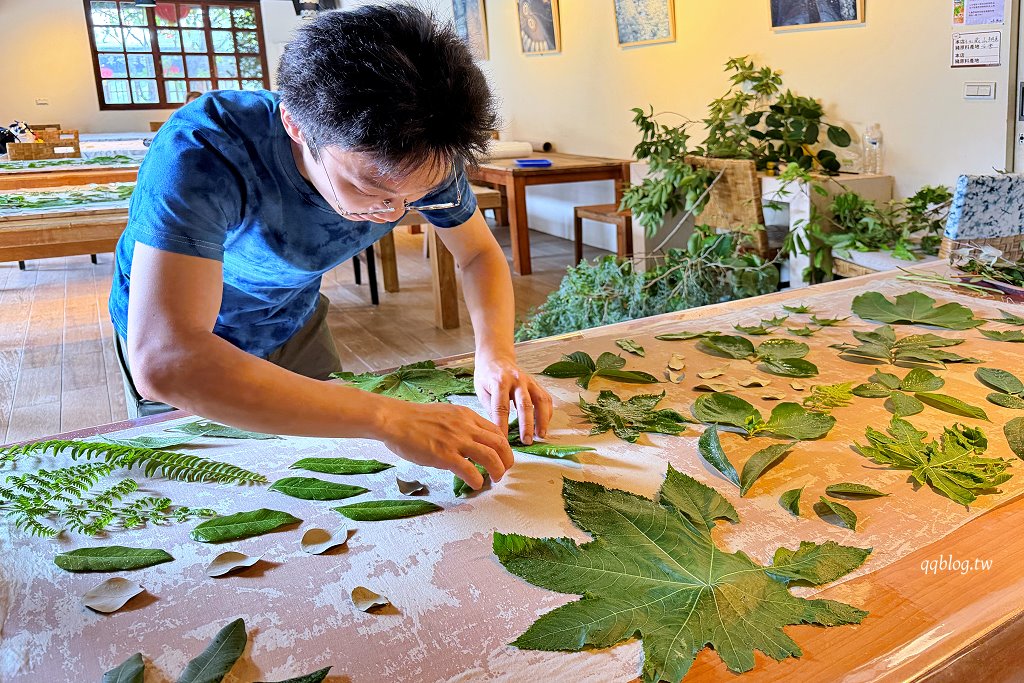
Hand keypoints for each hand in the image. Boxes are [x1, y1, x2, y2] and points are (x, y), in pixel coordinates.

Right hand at [375, 401, 512, 489]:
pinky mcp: (445, 455)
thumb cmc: (414, 419)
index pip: (496, 431)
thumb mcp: (445, 414)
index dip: (503, 446)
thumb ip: (460, 425)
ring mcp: (456, 440)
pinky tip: (476, 485)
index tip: (502, 456)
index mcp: (466, 416)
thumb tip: (468, 440)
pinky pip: (469, 470)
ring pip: (490, 457)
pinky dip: (477, 480)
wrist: (395, 420)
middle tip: (504, 471)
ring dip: (497, 471)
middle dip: (507, 460)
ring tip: (495, 479)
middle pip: (499, 444)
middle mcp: (466, 426)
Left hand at [474, 355, 552, 444]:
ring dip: (542, 420)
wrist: (496, 357)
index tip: (503, 441)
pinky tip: (544, 425)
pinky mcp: (537, 384)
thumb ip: (490, 408)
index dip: (503, 425)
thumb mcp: (481, 391)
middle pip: (524, 404)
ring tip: (540, 435)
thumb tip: (499, 430)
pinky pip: (546, 399)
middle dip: (526, 425)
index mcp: (499, 382)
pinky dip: (547, 413)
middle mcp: (517, 380)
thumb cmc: (486, 376)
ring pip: (540, 400)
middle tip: (526, 441)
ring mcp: (529, 381)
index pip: (502, 407)